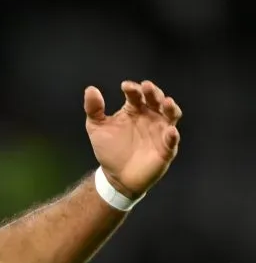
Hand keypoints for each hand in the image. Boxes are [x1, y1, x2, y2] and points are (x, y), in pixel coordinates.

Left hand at [83, 80, 182, 197]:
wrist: (116, 176)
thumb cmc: (109, 149)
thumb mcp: (96, 127)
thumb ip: (94, 109)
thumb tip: (90, 89)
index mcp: (134, 109)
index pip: (136, 95)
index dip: (132, 89)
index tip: (125, 86)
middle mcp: (150, 116)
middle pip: (156, 100)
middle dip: (153, 92)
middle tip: (146, 87)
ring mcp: (160, 131)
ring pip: (170, 115)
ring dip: (170, 107)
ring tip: (166, 101)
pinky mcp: (166, 149)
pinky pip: (172, 141)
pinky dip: (173, 135)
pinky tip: (171, 131)